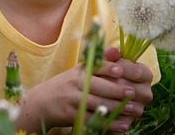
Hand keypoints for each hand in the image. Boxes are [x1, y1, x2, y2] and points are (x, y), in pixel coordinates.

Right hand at [16, 55, 145, 133]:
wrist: (42, 102)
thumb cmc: (67, 85)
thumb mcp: (80, 71)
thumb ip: (99, 62)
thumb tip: (117, 50)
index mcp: (79, 70)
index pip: (94, 66)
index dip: (107, 68)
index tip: (121, 70)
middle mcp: (74, 82)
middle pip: (97, 86)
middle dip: (116, 90)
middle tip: (133, 93)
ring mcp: (72, 99)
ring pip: (96, 104)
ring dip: (115, 107)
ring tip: (131, 109)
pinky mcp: (71, 115)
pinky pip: (93, 120)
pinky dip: (109, 124)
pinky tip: (122, 125)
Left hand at [97, 47, 153, 133]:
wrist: (98, 94)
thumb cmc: (105, 74)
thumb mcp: (105, 63)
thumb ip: (109, 56)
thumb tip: (113, 50)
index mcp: (145, 75)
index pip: (137, 71)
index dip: (122, 68)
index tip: (108, 67)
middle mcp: (146, 93)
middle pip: (130, 89)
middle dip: (111, 84)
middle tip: (94, 81)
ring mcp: (138, 109)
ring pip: (124, 105)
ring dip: (108, 99)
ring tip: (92, 94)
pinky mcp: (128, 122)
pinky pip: (118, 119)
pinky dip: (106, 113)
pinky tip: (95, 107)